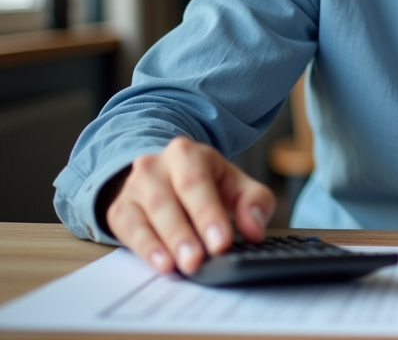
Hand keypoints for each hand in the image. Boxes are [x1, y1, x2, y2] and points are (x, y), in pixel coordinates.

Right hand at [103, 136, 275, 274]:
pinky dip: (144, 249)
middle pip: (167, 200)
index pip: (196, 183)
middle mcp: (156, 166)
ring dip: (164, 244)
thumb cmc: (209, 185)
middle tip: (198, 261)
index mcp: (188, 153)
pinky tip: (161, 264)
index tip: (221, 243)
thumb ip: (255, 202)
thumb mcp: (238, 186)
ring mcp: (134, 187)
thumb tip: (255, 230)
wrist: (169, 177)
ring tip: (181, 267)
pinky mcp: (120, 209)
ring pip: (146, 215)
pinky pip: (128, 230)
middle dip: (184, 234)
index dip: (208, 214)